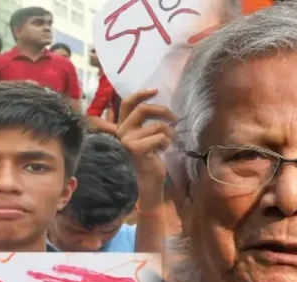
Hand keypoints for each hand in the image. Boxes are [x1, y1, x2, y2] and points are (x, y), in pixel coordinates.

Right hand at [117, 89, 175, 207]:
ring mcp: (127, 140)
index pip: (127, 102)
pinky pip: (160, 137)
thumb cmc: (152, 154)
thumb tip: (161, 100)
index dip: (141, 94)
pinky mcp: (136, 148)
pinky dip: (167, 143)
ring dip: (169, 133)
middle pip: (143, 109)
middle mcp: (122, 131)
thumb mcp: (148, 133)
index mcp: (123, 125)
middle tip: (174, 118)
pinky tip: (163, 150)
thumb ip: (147, 119)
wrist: (150, 178)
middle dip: (163, 111)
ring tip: (168, 142)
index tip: (156, 90)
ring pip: (156, 125)